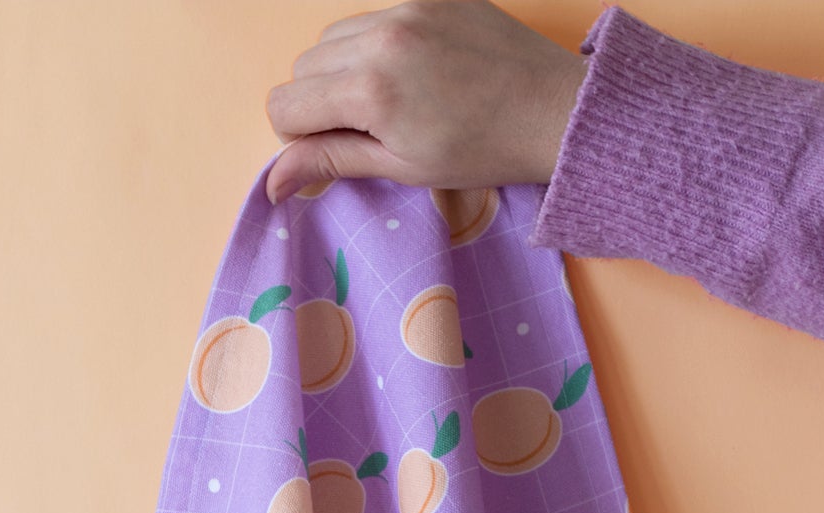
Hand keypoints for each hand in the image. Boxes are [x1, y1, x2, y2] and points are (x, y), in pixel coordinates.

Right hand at [264, 1, 587, 203]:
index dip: (299, 136)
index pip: (285, 103)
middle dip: (319, 101)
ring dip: (343, 69)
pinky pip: (372, 15)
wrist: (551, 110)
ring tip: (391, 97)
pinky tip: (414, 69)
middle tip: (365, 127)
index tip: (333, 148)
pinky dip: (376, 43)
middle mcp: (381, 38)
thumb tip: (272, 183)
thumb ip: (330, 162)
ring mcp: (406, 8)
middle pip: (303, 67)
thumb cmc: (480, 150)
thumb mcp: (400, 167)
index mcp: (371, 90)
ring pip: (332, 37)